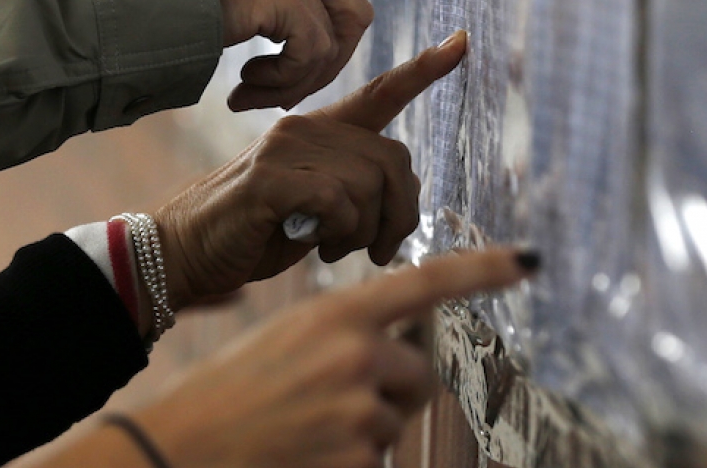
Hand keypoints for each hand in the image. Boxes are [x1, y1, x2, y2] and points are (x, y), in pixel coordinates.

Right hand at [133, 248, 537, 467]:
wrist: (177, 446)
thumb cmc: (231, 392)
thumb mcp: (288, 340)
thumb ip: (347, 334)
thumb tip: (401, 349)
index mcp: (336, 314)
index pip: (426, 283)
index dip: (483, 269)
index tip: (529, 259)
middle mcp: (356, 354)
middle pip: (419, 375)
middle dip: (390, 391)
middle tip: (330, 404)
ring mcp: (359, 410)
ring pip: (395, 421)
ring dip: (364, 431)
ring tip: (305, 431)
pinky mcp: (357, 460)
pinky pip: (376, 460)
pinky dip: (350, 463)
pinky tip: (306, 456)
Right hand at [154, 32, 467, 308]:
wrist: (184, 253)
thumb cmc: (256, 234)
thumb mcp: (319, 211)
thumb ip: (357, 192)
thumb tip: (403, 197)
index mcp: (322, 132)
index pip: (381, 94)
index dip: (423, 70)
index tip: (461, 41)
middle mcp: (306, 127)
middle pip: (394, 158)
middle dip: (401, 213)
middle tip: (382, 249)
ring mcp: (285, 147)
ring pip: (369, 183)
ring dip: (365, 231)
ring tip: (336, 247)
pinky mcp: (270, 177)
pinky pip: (338, 200)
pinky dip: (339, 231)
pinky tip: (315, 242)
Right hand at [193, 0, 466, 110]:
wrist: (124, 7)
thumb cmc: (176, 11)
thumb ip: (290, 4)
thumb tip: (326, 42)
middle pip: (357, 15)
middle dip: (328, 65)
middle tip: (277, 92)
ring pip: (340, 38)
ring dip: (304, 79)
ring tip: (255, 92)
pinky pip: (313, 52)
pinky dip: (286, 82)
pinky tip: (244, 86)